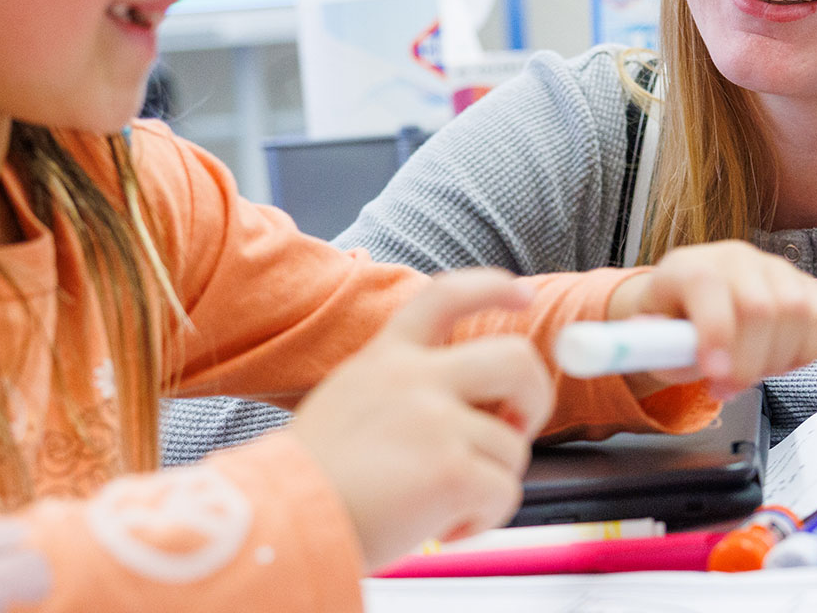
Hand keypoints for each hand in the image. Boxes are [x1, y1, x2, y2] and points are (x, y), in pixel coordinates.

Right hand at [289, 270, 555, 570]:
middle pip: (515, 359)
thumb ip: (403, 392)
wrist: (281, 522)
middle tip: (515, 431)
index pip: (445, 296)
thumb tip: (470, 413)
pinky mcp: (452, 469)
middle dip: (535, 396)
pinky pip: (504, 493)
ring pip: (512, 447)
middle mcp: (415, 378)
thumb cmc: (310, 482)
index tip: (524, 293)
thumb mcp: (348, 403)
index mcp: (386, 358)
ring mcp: (437, 421)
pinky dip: (482, 519)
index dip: (491, 288)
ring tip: (439, 506)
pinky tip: (441, 527)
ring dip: (488, 484)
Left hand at [604, 240, 816, 399]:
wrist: (693, 300)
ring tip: (747, 373)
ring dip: (776, 360)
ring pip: (798, 313)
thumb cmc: (672, 321)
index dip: (717, 335)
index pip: (710, 288)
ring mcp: (775, 267)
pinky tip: (775, 360)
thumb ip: (652, 345)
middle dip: (748, 363)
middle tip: (726, 389)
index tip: (716, 377)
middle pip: (761, 308)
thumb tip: (650, 344)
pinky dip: (804, 352)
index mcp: (691, 266)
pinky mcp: (806, 284)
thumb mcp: (649, 335)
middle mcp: (736, 258)